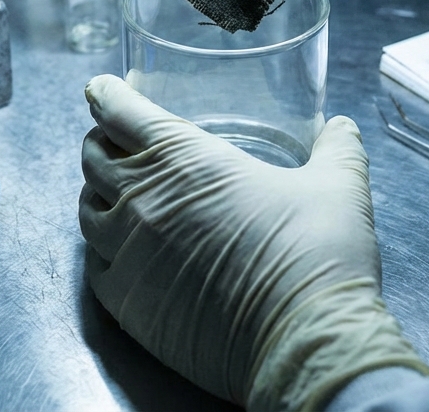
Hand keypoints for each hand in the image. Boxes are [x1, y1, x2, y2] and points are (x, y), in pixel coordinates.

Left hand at [79, 75, 428, 410]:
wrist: (304, 340)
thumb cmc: (319, 254)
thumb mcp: (338, 186)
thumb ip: (337, 148)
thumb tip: (341, 126)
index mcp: (184, 157)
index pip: (119, 111)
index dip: (107, 94)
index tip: (102, 89)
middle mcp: (142, 198)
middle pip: (93, 156)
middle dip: (102, 140)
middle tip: (116, 140)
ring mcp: (126, 252)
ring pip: (87, 210)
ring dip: (98, 194)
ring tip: (117, 193)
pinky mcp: (124, 303)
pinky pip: (94, 265)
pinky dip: (103, 249)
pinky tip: (122, 250)